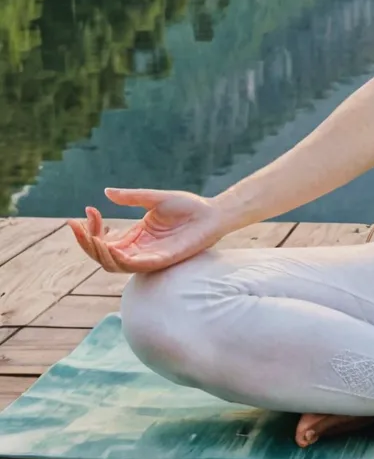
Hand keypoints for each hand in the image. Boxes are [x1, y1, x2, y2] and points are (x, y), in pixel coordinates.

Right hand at [66, 188, 230, 273]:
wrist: (213, 213)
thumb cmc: (188, 206)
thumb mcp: (155, 199)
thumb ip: (131, 197)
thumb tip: (106, 192)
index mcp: (136, 236)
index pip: (104, 240)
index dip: (91, 229)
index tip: (87, 210)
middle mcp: (138, 249)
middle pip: (103, 255)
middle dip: (86, 242)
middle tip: (77, 225)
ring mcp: (148, 257)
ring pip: (114, 264)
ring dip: (99, 252)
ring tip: (91, 236)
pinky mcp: (161, 261)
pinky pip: (135, 266)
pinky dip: (120, 259)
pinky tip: (110, 246)